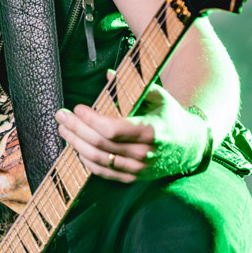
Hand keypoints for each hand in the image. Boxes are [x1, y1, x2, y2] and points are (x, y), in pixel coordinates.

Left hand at [55, 85, 208, 182]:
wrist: (189, 145)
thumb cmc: (170, 116)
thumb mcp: (158, 96)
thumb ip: (132, 86)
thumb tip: (107, 74)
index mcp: (150, 131)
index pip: (112, 129)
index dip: (90, 120)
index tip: (77, 108)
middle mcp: (144, 153)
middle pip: (100, 144)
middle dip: (76, 128)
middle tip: (61, 116)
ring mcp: (138, 169)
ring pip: (98, 159)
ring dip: (76, 144)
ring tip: (64, 129)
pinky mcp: (133, 178)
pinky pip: (104, 172)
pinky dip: (87, 161)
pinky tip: (76, 147)